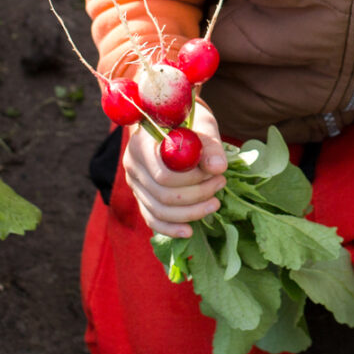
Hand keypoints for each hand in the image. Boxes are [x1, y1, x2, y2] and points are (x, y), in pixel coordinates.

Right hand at [121, 99, 228, 237]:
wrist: (174, 124)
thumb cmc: (189, 122)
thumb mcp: (202, 126)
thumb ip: (210, 146)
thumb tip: (218, 167)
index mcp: (142, 144)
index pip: (165, 175)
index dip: (193, 180)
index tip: (218, 174)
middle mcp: (133, 165)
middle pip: (162, 195)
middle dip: (197, 196)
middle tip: (221, 185)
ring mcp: (135, 183)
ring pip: (158, 210)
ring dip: (190, 212)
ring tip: (214, 203)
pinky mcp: (141, 196)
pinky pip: (152, 218)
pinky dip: (171, 228)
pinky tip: (190, 231)